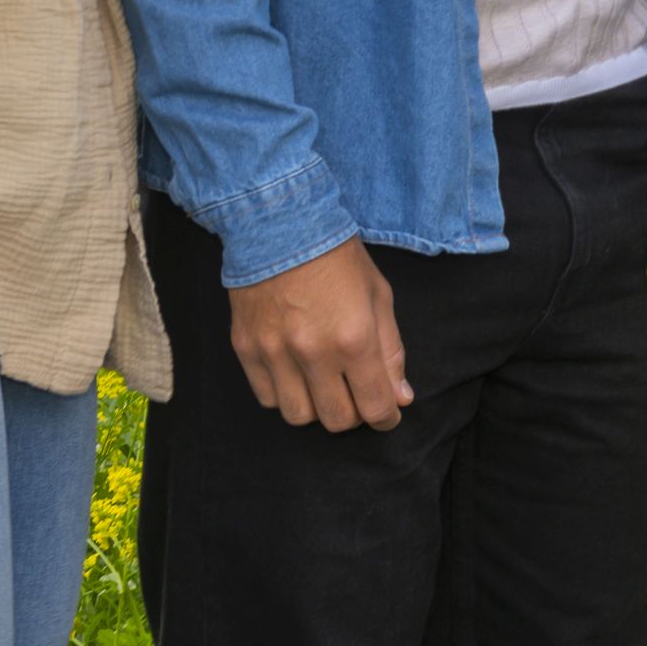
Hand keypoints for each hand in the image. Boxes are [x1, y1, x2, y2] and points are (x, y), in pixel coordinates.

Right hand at [226, 236, 408, 431]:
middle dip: (354, 415)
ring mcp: (275, 354)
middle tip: (357, 396)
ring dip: (317, 408)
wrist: (280, 225)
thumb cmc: (337, 257)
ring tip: (324, 386)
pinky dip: (286, 395)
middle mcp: (314, 353)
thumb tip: (400, 397)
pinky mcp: (246, 350)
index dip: (386, 419)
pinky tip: (296, 375)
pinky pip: (268, 398)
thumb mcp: (379, 296)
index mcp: (354, 339)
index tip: (388, 414)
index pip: (375, 407)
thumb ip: (391, 351)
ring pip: (298, 416)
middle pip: (336, 420)